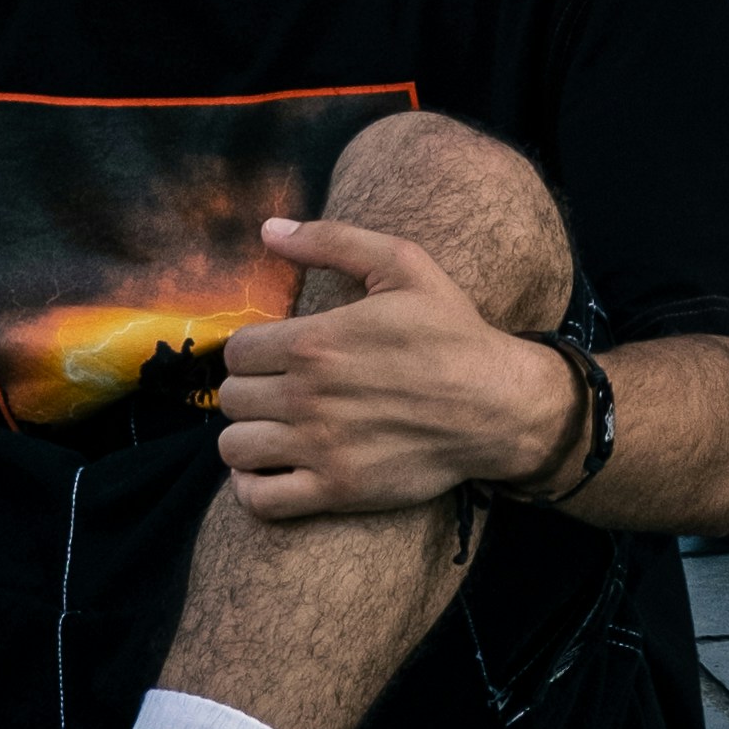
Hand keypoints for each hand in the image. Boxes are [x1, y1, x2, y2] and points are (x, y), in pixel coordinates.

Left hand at [215, 214, 574, 516]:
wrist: (496, 404)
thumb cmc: (450, 333)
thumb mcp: (403, 264)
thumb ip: (331, 241)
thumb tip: (267, 228)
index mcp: (317, 341)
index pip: (236, 351)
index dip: (251, 350)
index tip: (274, 355)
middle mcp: (310, 396)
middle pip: (231, 398)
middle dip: (249, 390)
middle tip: (277, 389)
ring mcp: (321, 447)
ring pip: (235, 447)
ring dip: (247, 436)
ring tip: (272, 428)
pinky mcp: (337, 490)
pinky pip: (260, 500)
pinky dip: (253, 488)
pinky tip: (271, 469)